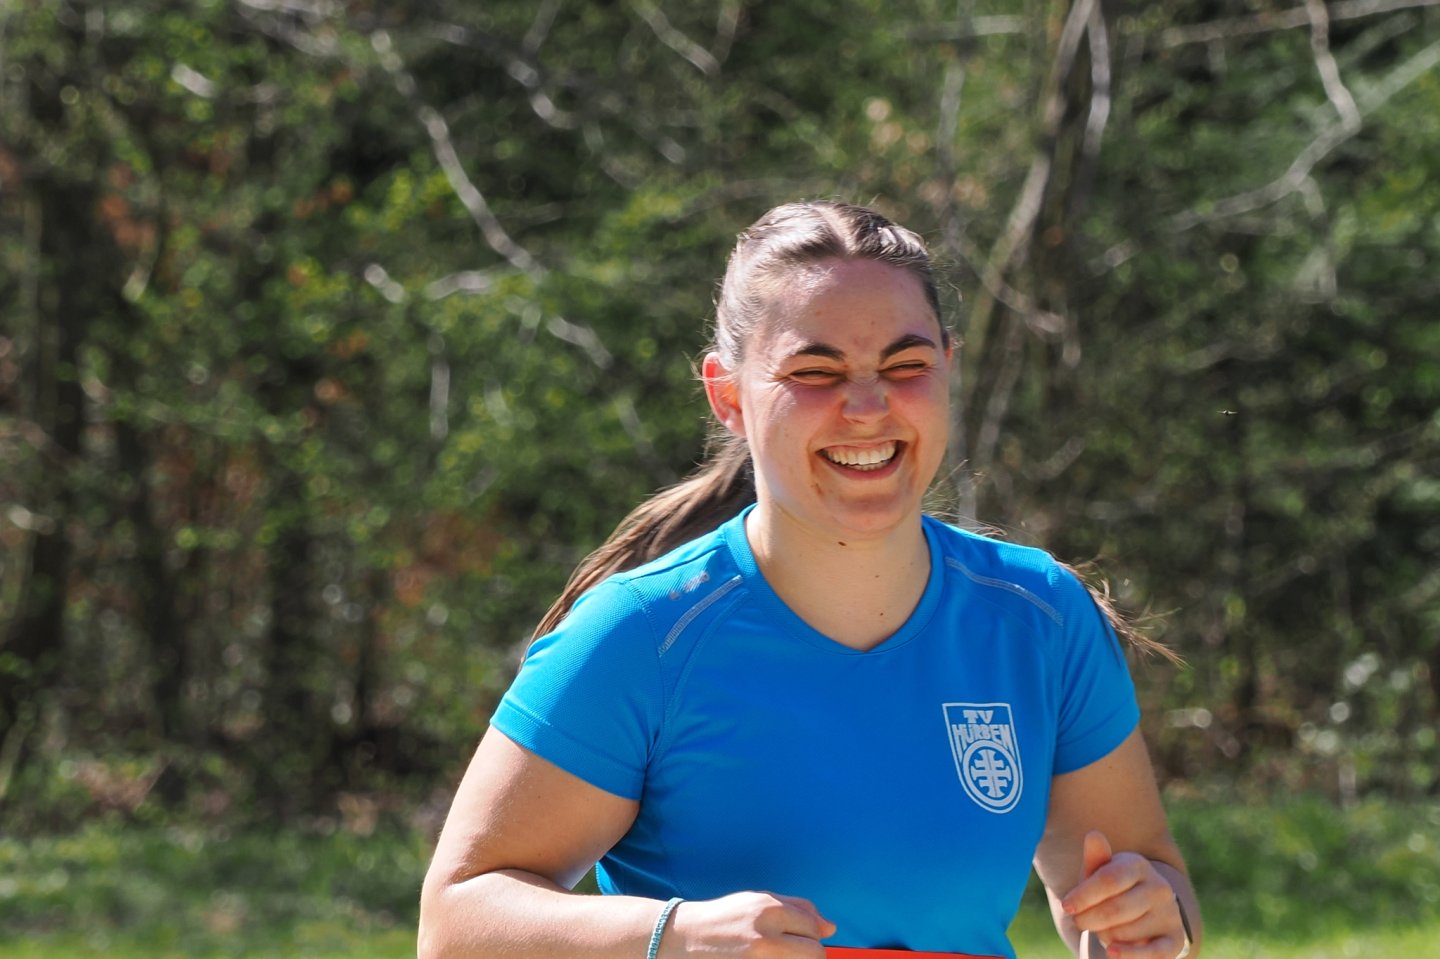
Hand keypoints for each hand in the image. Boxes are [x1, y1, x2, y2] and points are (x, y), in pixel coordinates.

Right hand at [664, 891, 835, 957]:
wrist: (682, 939)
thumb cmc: (723, 918)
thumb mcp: (757, 901)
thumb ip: (796, 909)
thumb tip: (830, 927)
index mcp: (768, 909)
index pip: (813, 926)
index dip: (810, 934)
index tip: (798, 938)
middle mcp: (765, 936)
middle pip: (815, 953)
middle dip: (809, 954)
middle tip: (790, 953)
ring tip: (777, 955)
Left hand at [1062, 831, 1188, 957]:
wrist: (1138, 918)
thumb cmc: (1109, 893)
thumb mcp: (1098, 876)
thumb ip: (1095, 860)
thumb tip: (1094, 835)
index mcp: (1138, 865)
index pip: (1109, 879)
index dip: (1083, 895)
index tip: (1066, 907)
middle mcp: (1159, 887)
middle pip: (1116, 909)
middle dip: (1090, 919)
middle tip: (1080, 922)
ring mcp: (1169, 914)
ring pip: (1126, 932)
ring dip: (1105, 936)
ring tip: (1103, 930)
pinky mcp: (1175, 940)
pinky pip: (1153, 952)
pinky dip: (1129, 955)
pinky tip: (1111, 952)